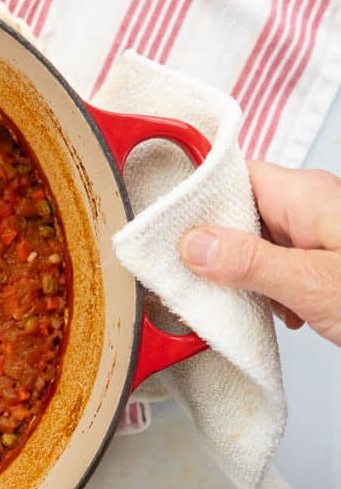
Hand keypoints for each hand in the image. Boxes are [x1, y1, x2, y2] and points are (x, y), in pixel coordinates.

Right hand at [178, 162, 340, 344]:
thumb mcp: (312, 282)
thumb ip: (250, 262)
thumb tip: (193, 245)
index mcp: (305, 194)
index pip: (232, 177)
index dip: (196, 199)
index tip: (165, 229)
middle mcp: (311, 205)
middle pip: (239, 212)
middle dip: (215, 248)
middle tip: (194, 276)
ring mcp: (320, 232)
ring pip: (257, 242)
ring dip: (242, 273)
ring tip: (240, 301)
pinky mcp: (325, 259)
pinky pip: (278, 262)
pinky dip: (268, 286)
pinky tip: (275, 311)